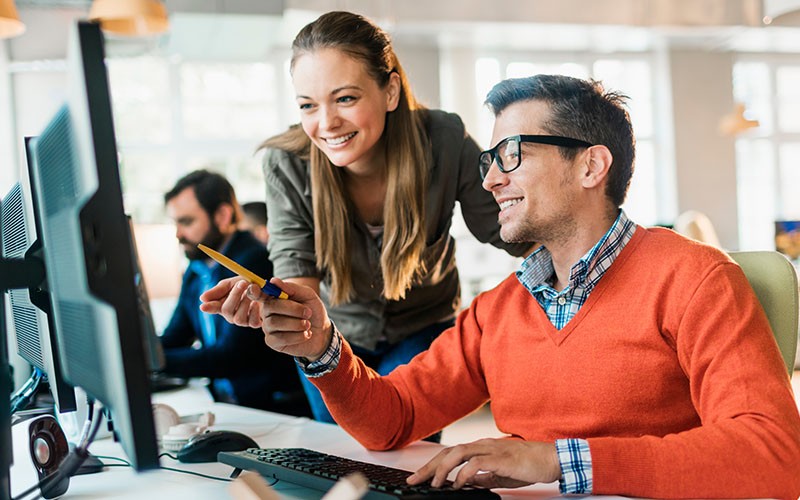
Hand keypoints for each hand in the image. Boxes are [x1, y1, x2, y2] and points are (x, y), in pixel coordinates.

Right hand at [199, 277, 262, 327]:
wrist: (265, 288)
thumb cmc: (245, 285)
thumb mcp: (231, 283)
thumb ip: (220, 289)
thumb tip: (202, 298)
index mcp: (222, 304)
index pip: (212, 307)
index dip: (208, 307)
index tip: (203, 306)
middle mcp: (230, 314)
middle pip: (226, 310)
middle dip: (235, 295)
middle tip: (243, 283)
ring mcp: (241, 320)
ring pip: (238, 318)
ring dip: (246, 302)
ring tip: (252, 290)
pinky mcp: (253, 323)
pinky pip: (252, 322)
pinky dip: (255, 311)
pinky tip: (256, 303)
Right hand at [253, 277, 332, 360]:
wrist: (322, 332)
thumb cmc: (313, 311)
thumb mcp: (308, 295)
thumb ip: (292, 288)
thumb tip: (274, 281)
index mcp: (273, 298)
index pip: (257, 293)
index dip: (254, 291)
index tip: (254, 287)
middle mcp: (267, 312)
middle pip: (269, 306)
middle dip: (292, 309)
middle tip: (308, 312)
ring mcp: (268, 327)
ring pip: (274, 322)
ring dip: (296, 323)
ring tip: (308, 324)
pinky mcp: (272, 342)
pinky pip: (280, 338)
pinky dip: (297, 336)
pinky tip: (305, 334)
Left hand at [406, 438, 560, 489]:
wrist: (551, 459)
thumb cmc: (528, 465)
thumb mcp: (499, 474)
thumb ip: (481, 477)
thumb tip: (464, 483)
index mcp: (481, 448)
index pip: (450, 454)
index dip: (432, 465)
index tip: (418, 477)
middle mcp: (483, 445)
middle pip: (449, 452)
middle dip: (429, 466)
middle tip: (414, 480)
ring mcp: (492, 449)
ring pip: (459, 453)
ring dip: (443, 468)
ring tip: (434, 483)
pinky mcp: (501, 458)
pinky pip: (477, 462)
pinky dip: (464, 472)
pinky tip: (458, 483)